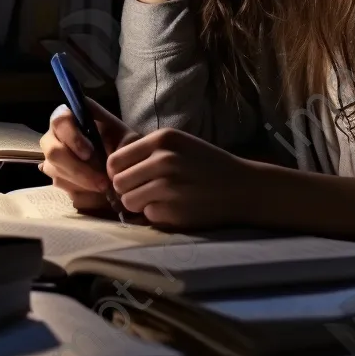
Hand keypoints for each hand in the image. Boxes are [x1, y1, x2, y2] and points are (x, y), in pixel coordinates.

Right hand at [39, 97, 139, 214]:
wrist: (125, 167)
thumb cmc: (123, 145)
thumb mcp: (127, 138)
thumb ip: (116, 136)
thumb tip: (102, 147)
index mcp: (69, 117)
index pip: (60, 122)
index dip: (72, 138)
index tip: (89, 152)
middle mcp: (54, 138)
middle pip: (54, 153)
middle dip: (78, 170)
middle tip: (102, 182)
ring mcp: (53, 161)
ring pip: (58, 175)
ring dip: (84, 185)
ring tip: (106, 188)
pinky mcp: (59, 181)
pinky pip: (66, 192)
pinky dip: (86, 196)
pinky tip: (100, 195)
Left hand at [106, 127, 252, 228]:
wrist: (242, 187)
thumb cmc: (208, 165)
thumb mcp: (179, 146)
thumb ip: (148, 152)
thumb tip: (113, 170)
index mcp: (163, 139)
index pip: (115, 160)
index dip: (118, 173)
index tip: (130, 178)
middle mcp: (163, 159)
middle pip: (118, 182)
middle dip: (128, 190)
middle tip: (146, 192)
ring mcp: (167, 186)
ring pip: (128, 201)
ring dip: (141, 205)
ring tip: (162, 200)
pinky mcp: (173, 209)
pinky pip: (148, 216)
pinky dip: (158, 216)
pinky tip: (176, 208)